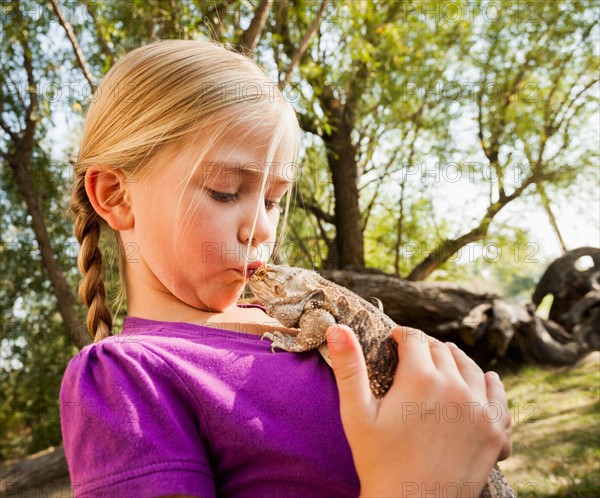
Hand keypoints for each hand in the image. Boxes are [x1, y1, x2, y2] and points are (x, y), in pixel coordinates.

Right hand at [326, 325, 511, 497]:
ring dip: (454, 360)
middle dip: (425, 347)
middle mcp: (455, 388)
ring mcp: (479, 410)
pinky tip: (485, 380)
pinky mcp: (495, 431)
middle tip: (414, 353)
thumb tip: (337, 328)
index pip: (414, 338)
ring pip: (469, 367)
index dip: (401, 335)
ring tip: (444, 360)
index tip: (395, 338)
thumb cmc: (378, 462)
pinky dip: (490, 384)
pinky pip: (498, 396)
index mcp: (420, 379)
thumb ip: (349, 367)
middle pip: (441, 350)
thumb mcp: (356, 413)